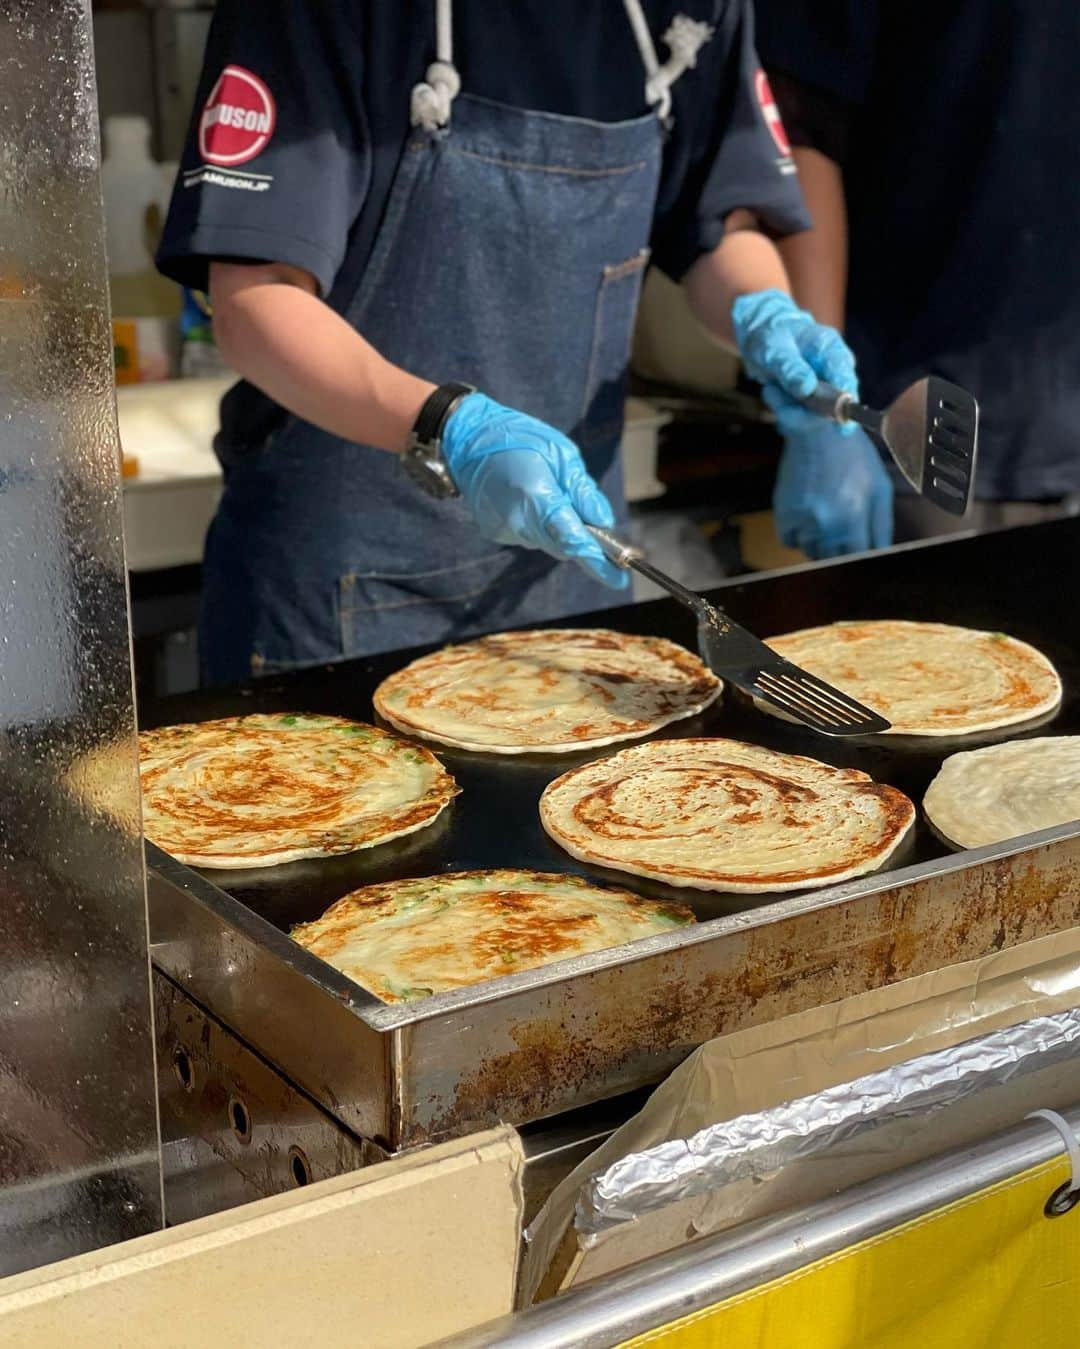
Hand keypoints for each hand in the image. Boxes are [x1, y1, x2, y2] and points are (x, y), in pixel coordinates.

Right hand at [440, 394, 627, 588]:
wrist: (468, 439)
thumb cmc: (518, 438)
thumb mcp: (562, 455)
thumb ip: (582, 492)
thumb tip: (604, 522)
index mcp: (537, 497)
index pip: (573, 540)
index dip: (598, 561)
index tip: (619, 577)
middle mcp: (518, 520)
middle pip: (563, 546)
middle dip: (581, 540)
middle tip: (592, 523)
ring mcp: (504, 529)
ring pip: (546, 542)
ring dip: (557, 528)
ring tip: (549, 493)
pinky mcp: (495, 532)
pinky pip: (529, 536)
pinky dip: (538, 524)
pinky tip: (528, 498)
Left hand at [732, 288, 858, 436]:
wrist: (761, 337)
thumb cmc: (770, 336)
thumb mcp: (774, 349)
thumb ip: (791, 368)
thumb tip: (808, 389)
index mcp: (831, 349)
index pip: (845, 377)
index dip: (845, 402)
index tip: (842, 427)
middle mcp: (834, 368)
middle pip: (832, 404)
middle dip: (800, 410)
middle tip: (771, 393)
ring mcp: (826, 385)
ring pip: (814, 414)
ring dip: (787, 407)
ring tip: (770, 387)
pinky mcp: (814, 399)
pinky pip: (801, 415)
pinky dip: (783, 407)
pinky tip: (773, 390)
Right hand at [774, 423, 893, 559]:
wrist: (816, 430)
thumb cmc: (853, 455)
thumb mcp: (880, 486)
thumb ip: (882, 524)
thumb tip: (881, 552)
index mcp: (853, 519)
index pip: (857, 557)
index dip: (860, 554)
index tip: (859, 547)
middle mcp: (825, 525)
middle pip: (833, 559)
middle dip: (840, 550)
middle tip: (843, 530)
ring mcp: (801, 522)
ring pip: (810, 552)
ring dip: (820, 544)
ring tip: (826, 519)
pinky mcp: (783, 515)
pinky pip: (790, 541)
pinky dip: (798, 535)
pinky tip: (807, 517)